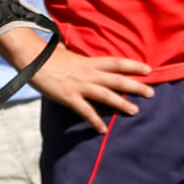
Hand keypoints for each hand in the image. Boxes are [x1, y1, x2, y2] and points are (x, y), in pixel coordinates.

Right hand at [28, 42, 154, 132]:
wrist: (32, 58)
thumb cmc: (48, 55)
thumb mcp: (69, 53)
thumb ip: (79, 58)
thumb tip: (80, 55)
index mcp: (89, 61)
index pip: (117, 62)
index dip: (133, 65)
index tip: (148, 69)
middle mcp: (89, 73)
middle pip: (118, 79)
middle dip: (136, 86)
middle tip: (151, 93)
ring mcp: (80, 85)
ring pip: (107, 95)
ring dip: (122, 104)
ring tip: (135, 111)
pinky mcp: (69, 97)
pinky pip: (86, 111)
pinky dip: (95, 121)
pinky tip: (103, 129)